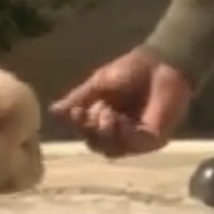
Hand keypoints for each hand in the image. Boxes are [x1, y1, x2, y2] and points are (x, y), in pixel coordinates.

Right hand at [50, 48, 193, 157]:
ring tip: (110, 113)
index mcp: (104, 119)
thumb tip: (53, 112)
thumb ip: (78, 99)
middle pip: (97, 145)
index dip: (79, 126)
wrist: (160, 63)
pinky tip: (122, 121)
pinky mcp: (153, 139)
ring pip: (112, 150)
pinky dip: (124, 135)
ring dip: (106, 133)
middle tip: (99, 109)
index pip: (85, 133)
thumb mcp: (98, 84)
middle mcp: (119, 133)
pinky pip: (132, 146)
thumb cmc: (131, 70)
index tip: (76, 111)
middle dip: (92, 129)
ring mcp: (136, 138)